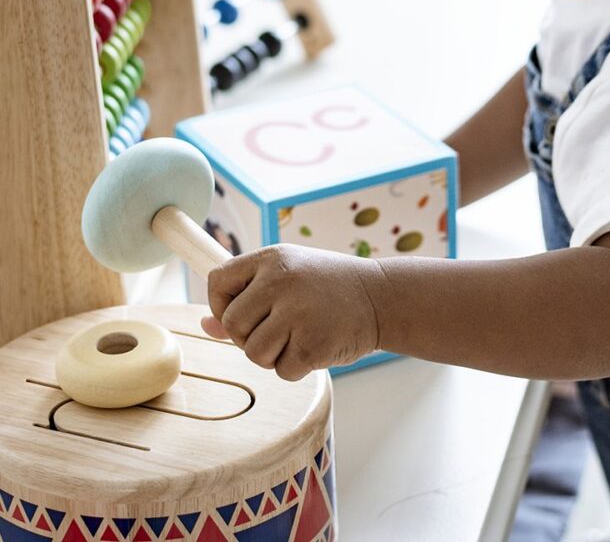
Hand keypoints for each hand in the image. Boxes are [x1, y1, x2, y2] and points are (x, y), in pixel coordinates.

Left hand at [200, 244, 381, 379]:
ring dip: (275, 354)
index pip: (217, 282)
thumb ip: (247, 299)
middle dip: (251, 336)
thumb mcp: (289, 278)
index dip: (221, 305)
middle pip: (234, 325)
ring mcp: (297, 312)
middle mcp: (280, 281)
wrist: (382, 297)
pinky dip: (298, 366)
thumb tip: (206, 325)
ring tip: (302, 334)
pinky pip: (282, 370)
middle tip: (282, 328)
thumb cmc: (331, 287)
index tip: (245, 313)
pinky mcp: (312, 344)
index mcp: (272, 259)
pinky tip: (319, 344)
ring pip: (254, 353)